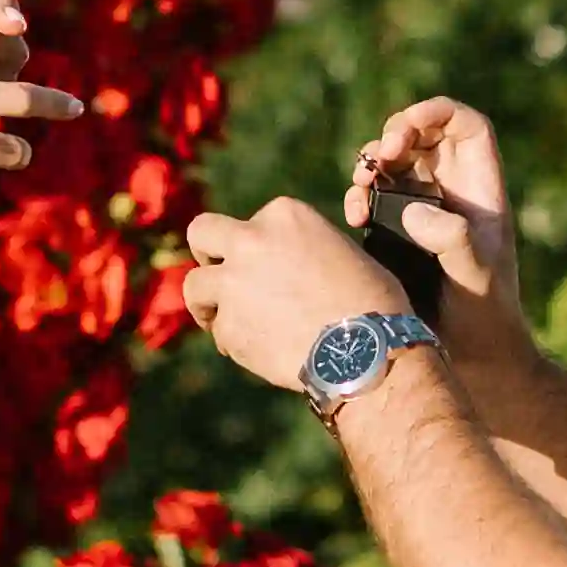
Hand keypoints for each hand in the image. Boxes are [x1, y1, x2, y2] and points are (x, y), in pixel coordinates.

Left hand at [179, 194, 401, 395]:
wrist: (366, 351)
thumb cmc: (372, 302)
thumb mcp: (342, 252)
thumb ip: (304, 250)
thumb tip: (291, 268)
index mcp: (284, 215)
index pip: (252, 222)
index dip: (258, 246)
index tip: (270, 267)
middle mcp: (250, 241)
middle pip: (202, 232)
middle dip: (206, 252)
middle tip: (218, 271)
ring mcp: (233, 284)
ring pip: (194, 286)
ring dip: (208, 302)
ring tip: (224, 320)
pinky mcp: (228, 326)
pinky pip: (218, 330)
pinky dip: (232, 340)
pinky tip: (257, 350)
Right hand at [344, 93, 520, 352]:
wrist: (474, 360)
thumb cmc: (485, 320)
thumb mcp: (475, 277)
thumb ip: (453, 241)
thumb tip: (416, 210)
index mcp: (481, 193)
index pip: (467, 128)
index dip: (438, 113)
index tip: (407, 125)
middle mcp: (453, 195)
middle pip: (423, 138)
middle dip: (395, 135)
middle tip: (381, 156)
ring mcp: (425, 213)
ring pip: (394, 166)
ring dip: (371, 165)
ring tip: (362, 186)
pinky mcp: (398, 235)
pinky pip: (375, 199)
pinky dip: (360, 197)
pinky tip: (354, 215)